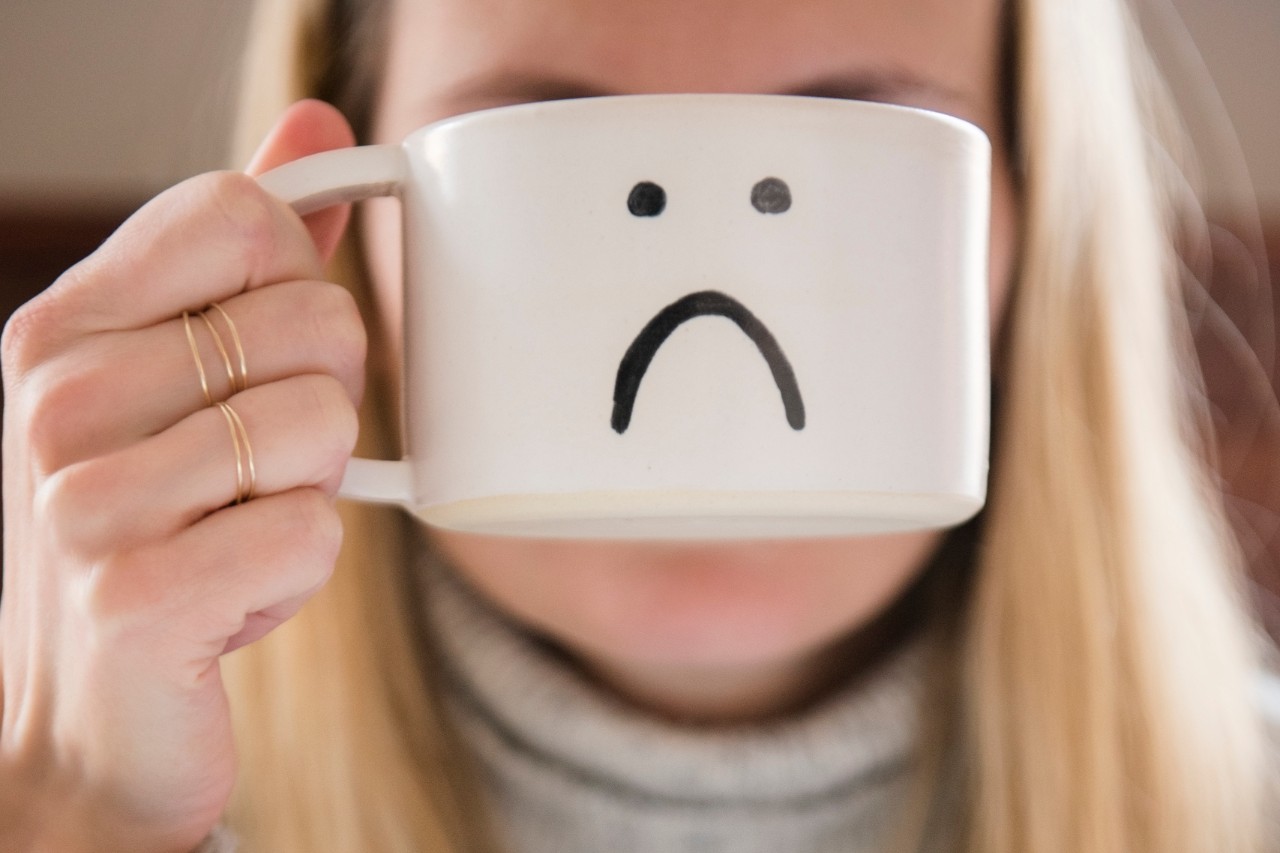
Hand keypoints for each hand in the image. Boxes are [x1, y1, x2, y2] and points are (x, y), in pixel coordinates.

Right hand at [0, 100, 364, 852]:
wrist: (87, 718)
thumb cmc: (146, 530)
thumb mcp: (174, 376)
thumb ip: (241, 249)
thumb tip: (318, 125)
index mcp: (66, 324)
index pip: (244, 212)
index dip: (298, 279)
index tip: (266, 348)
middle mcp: (58, 398)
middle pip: (314, 319)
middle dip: (323, 401)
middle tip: (256, 466)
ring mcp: (85, 503)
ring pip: (323, 426)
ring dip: (312, 491)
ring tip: (237, 526)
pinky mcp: (138, 600)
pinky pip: (314, 532)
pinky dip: (304, 567)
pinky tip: (235, 587)